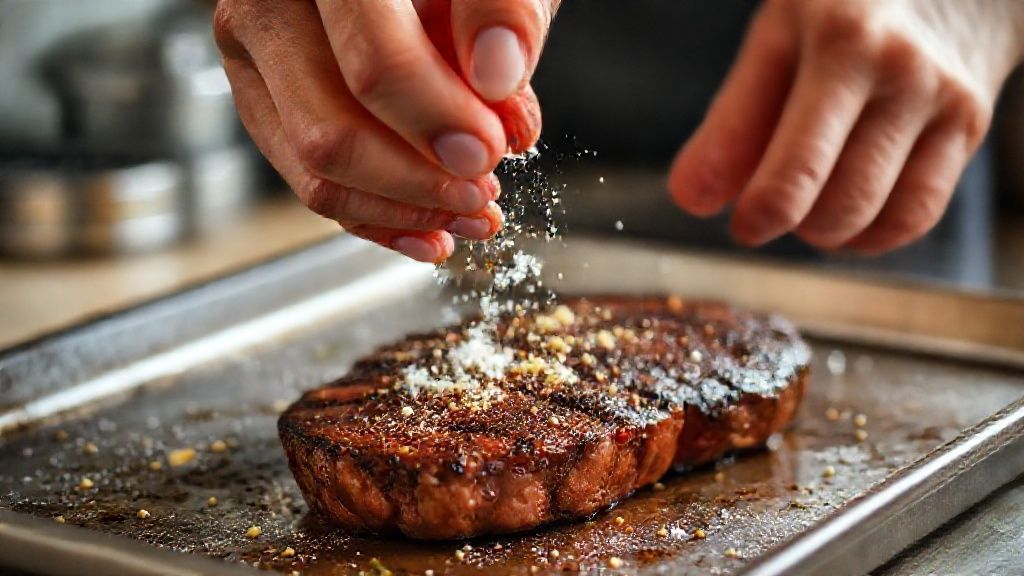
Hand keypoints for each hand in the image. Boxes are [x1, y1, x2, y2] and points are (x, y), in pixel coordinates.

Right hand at [213, 0, 557, 261]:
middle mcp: (271, 6)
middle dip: (418, 182)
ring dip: (403, 210)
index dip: (437, 121)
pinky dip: (378, 216)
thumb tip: (498, 76)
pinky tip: (430, 228)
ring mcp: (256, 56)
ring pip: (315, 169)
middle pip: (329, 134)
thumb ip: (503, 9)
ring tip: (471, 212)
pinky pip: (310, 181)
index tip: (489, 150)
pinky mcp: (264, 99)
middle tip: (482, 191)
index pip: (375, 62)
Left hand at [670, 0, 1023, 252]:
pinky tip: (845, 215)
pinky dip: (867, 235)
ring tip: (802, 204)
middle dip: (774, 219)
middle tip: (755, 213)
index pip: (782, 152)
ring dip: (818, 231)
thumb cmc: (845, 9)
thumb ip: (736, 119)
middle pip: (826, 196)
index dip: (748, 206)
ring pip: (865, 214)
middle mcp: (892, 69)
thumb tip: (694, 200)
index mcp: (833, 39)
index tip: (710, 210)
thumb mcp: (778, 37)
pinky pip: (913, 216)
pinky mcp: (967, 130)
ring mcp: (938, 102)